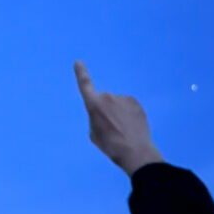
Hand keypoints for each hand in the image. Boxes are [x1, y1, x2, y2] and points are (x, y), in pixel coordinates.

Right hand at [74, 60, 164, 176]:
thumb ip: (95, 118)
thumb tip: (103, 112)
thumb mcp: (94, 134)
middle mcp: (108, 97)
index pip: (85, 85)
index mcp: (94, 105)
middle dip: (106, 110)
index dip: (81, 73)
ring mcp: (123, 98)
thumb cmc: (110, 145)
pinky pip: (128, 105)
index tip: (78, 62)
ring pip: (117, 104)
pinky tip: (132, 126)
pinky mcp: (135, 102)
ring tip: (124, 130)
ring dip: (118, 112)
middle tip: (112, 128)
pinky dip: (129, 113)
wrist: (135, 151)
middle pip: (104, 101)